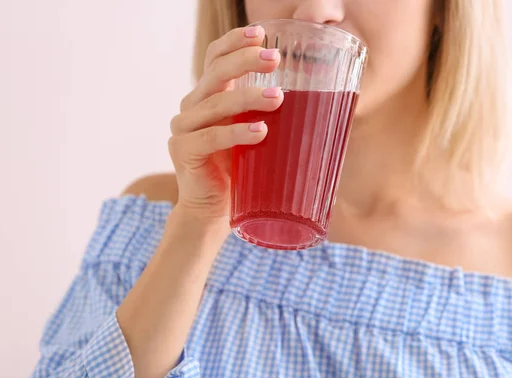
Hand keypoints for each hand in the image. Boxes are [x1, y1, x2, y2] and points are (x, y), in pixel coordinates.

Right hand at [169, 26, 283, 220]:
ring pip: (215, 104)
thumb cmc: (238, 173)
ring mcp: (184, 128)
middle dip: (245, 61)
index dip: (234, 42)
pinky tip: (259, 132)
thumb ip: (271, 118)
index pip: (216, 58)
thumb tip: (328, 108)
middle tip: (275, 59)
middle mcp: (192, 107)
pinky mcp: (183, 152)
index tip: (261, 33)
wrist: (212, 211)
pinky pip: (209, 138)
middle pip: (216, 73)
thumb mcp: (255, 137)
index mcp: (209, 97)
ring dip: (247, 98)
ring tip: (277, 98)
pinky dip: (235, 133)